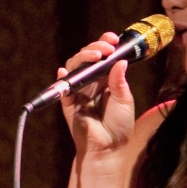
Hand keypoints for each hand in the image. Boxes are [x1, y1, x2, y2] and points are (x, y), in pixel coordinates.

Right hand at [59, 31, 136, 155]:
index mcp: (106, 79)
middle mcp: (91, 83)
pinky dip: (62, 79)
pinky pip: (62, 89)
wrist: (108, 147)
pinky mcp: (68, 104)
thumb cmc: (119, 125)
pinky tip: (65, 72)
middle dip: (93, 48)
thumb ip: (119, 81)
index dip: (104, 45)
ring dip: (81, 58)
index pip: (102, 57)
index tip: (112, 40)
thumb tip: (120, 61)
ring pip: (73, 68)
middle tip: (105, 49)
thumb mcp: (124, 100)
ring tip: (94, 56)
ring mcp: (78, 92)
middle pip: (85, 58)